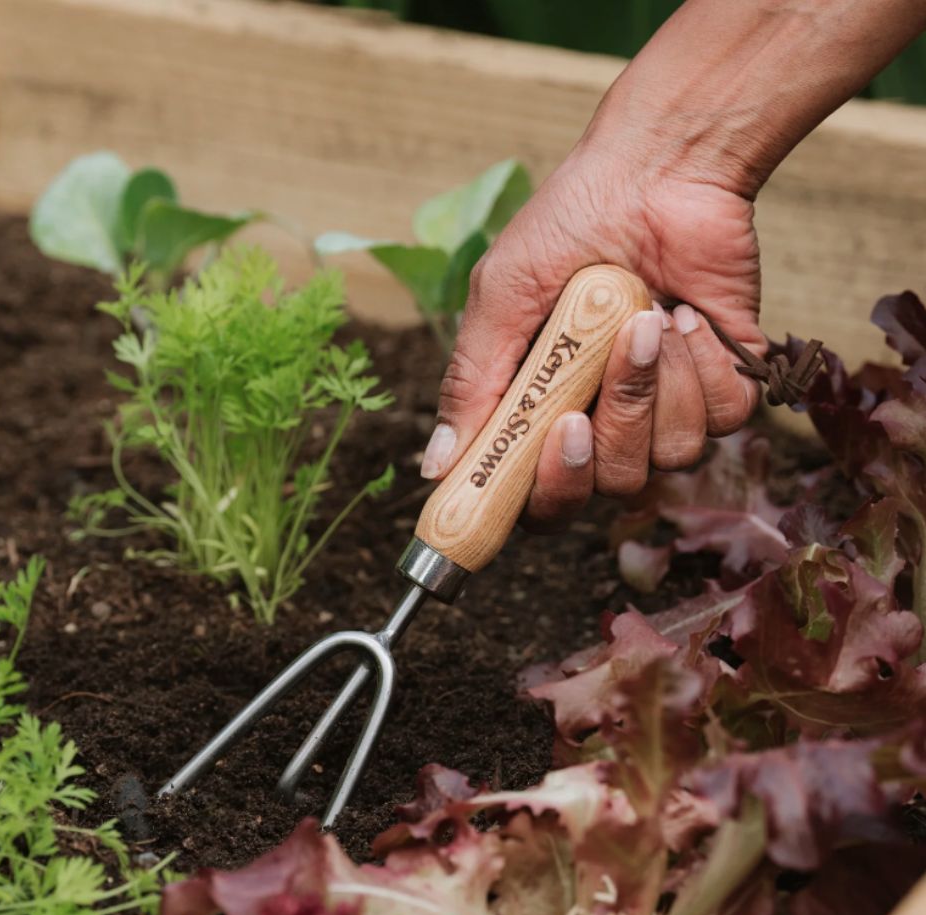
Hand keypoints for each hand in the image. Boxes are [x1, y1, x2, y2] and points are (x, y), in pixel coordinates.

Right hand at [420, 144, 762, 531]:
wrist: (656, 168)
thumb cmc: (568, 225)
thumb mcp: (500, 300)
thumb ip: (471, 386)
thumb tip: (435, 467)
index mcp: (546, 415)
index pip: (544, 499)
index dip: (547, 494)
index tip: (552, 439)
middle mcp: (606, 423)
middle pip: (611, 485)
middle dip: (612, 424)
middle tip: (602, 356)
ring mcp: (667, 409)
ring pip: (671, 457)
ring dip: (655, 382)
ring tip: (647, 315)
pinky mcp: (726, 385)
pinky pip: (725, 420)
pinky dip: (705, 366)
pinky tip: (687, 315)